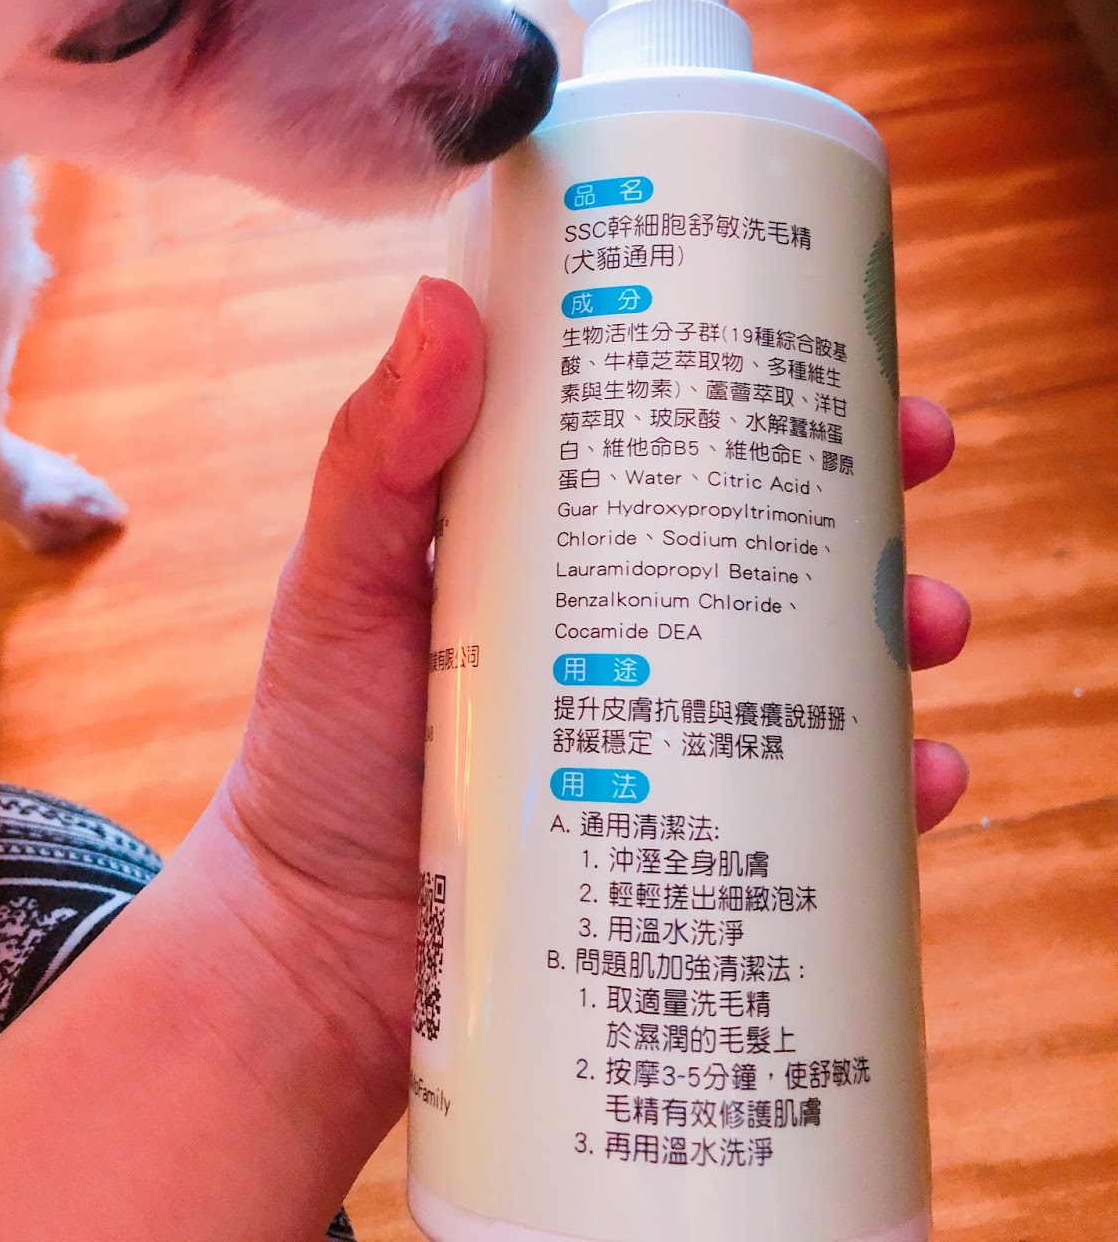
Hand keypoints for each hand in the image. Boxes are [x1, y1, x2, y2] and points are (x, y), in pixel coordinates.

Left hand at [217, 278, 970, 1130]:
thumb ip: (375, 458)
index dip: (759, 383)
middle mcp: (628, 624)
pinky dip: (883, 786)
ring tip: (931, 621)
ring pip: (816, 659)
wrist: (318, 948)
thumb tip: (443, 301)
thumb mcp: (343, 584)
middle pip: (771, 537)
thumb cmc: (319, 748)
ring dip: (895, 627)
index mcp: (557, 543)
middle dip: (862, 490)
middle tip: (920, 453)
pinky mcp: (696, 832)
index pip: (674, 438)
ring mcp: (672, 728)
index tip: (833, 334)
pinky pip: (816, 803)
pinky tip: (920, 775)